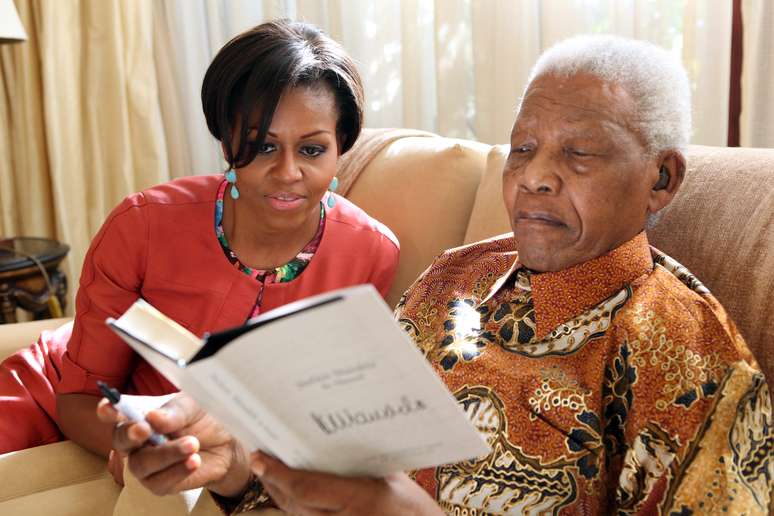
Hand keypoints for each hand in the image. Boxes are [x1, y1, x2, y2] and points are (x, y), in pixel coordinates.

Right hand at [96, 393, 250, 496]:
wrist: (227, 444)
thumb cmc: (203, 419)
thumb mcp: (193, 407)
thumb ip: (174, 412)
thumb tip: (153, 417)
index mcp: (140, 414)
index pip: (116, 411)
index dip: (109, 410)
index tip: (108, 407)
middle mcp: (137, 439)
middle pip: (120, 440)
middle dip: (130, 434)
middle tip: (145, 429)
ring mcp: (145, 462)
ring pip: (142, 463)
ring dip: (167, 453)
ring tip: (193, 443)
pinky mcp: (159, 483)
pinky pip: (160, 481)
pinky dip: (178, 470)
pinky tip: (194, 460)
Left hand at [251, 451, 443, 515]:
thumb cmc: (413, 508)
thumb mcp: (391, 478)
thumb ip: (359, 464)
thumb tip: (328, 440)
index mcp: (358, 498)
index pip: (305, 487)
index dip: (278, 473)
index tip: (259, 457)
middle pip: (293, 502)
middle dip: (272, 480)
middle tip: (259, 457)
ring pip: (295, 515)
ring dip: (279, 493)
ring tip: (267, 470)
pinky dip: (293, 506)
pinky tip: (287, 491)